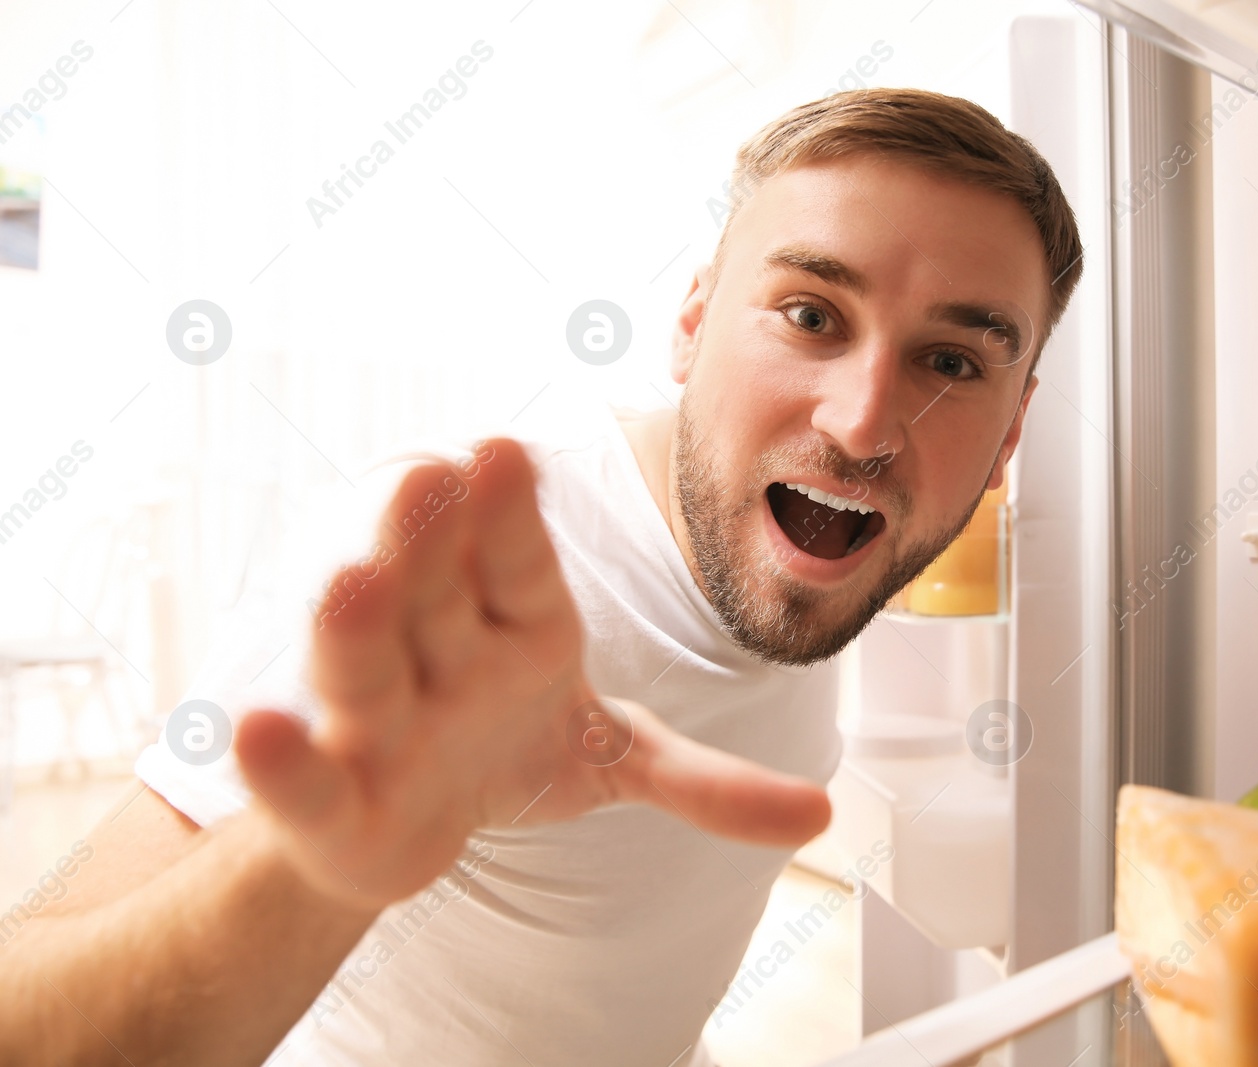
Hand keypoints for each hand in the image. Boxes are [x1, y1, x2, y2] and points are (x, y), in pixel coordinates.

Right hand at [233, 438, 830, 908]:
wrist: (415, 821)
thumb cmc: (511, 752)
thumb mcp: (616, 759)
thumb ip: (706, 783)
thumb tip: (820, 814)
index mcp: (518, 626)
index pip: (518, 561)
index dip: (514, 516)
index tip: (507, 451)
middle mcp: (441, 654)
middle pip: (435, 591)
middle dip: (431, 537)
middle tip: (432, 472)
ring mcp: (378, 718)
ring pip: (364, 662)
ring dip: (356, 623)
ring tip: (351, 581)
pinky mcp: (328, 794)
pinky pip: (304, 773)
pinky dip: (282, 757)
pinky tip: (260, 731)